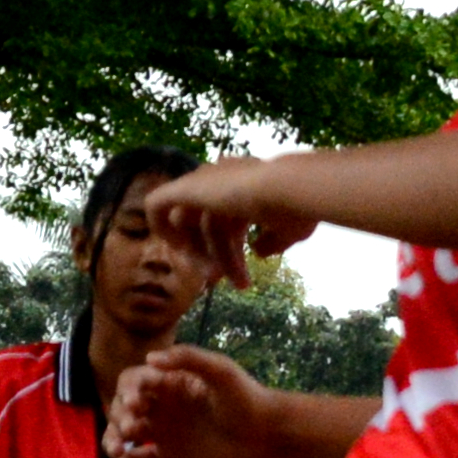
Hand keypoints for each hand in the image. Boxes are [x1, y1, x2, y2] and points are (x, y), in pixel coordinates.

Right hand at [109, 344, 282, 457]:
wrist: (266, 432)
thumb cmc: (245, 396)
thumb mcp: (221, 370)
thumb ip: (189, 358)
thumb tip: (150, 357)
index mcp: (168, 382)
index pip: (133, 381)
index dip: (128, 390)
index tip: (136, 403)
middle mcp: (161, 405)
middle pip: (124, 407)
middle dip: (120, 416)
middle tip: (132, 428)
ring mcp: (163, 430)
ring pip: (125, 433)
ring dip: (114, 438)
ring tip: (119, 449)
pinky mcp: (169, 455)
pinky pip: (139, 457)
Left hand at [138, 157, 317, 291]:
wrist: (288, 190)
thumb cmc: (299, 209)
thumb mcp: (291, 230)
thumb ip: (272, 240)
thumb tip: (258, 251)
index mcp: (250, 182)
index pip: (228, 216)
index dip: (228, 247)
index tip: (234, 275)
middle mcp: (224, 177)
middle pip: (206, 220)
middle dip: (210, 253)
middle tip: (217, 280)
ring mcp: (204, 180)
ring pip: (192, 222)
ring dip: (200, 253)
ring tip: (212, 278)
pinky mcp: (186, 188)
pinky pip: (158, 205)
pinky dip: (161, 226)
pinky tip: (175, 249)